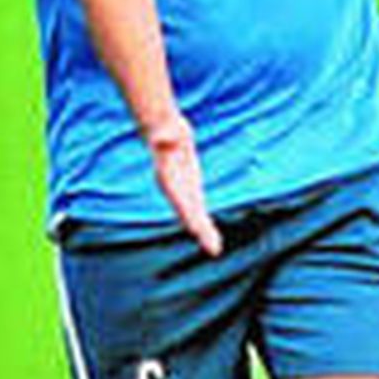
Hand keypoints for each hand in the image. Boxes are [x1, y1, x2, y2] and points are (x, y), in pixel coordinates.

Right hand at [143, 113, 222, 255]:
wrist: (163, 131)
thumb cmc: (165, 128)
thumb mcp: (166, 130)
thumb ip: (165, 136)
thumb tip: (164, 137)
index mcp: (168, 179)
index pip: (179, 198)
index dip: (188, 213)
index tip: (197, 229)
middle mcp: (174, 190)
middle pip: (188, 213)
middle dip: (201, 229)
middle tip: (214, 249)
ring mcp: (182, 192)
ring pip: (193, 216)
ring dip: (204, 232)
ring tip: (215, 250)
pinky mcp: (190, 192)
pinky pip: (198, 211)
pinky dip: (204, 224)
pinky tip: (211, 238)